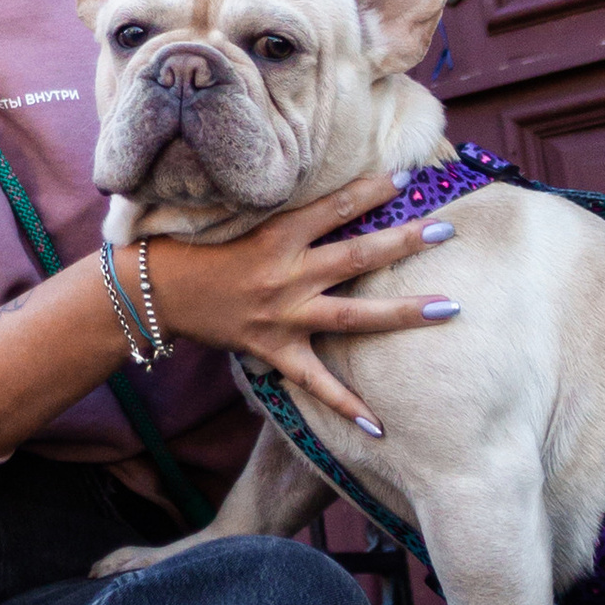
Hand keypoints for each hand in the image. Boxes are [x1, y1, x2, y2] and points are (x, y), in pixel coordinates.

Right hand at [140, 176, 459, 434]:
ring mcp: (283, 316)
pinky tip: (380, 427)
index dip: (372, 190)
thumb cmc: (200, 249)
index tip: (407, 177)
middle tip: (448, 230)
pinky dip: (346, 405)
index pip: (334, 207)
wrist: (156, 293)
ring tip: (448, 307)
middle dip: (405, 241)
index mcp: (276, 235)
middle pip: (357, 256)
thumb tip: (332, 194)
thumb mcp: (239, 218)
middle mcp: (285, 275)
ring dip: (402, 312)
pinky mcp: (274, 350)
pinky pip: (316, 383)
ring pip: (353, 315)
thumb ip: (288, 211)